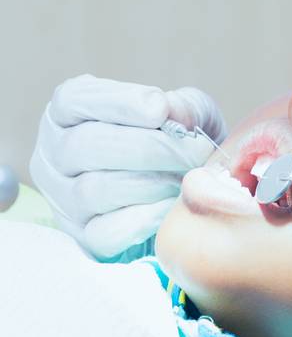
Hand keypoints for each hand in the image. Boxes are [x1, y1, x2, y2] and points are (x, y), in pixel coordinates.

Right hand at [29, 74, 225, 258]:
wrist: (184, 183)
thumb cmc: (175, 136)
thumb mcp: (184, 109)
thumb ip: (183, 106)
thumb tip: (173, 116)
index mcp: (67, 111)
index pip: (74, 99)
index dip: (118, 103)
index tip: (160, 110)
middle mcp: (54, 154)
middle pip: (85, 145)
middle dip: (147, 147)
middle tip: (193, 149)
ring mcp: (62, 198)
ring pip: (93, 190)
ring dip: (149, 183)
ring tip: (185, 177)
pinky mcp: (82, 236)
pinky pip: (104, 233)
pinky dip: (142, 219)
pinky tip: (170, 206)